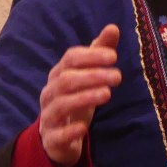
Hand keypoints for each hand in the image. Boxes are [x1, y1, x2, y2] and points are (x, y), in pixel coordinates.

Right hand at [39, 24, 120, 166]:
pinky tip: (84, 128)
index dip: (91, 56)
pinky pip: (57, 134)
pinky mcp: (51, 138)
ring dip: (84, 97)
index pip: (70, 58)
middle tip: (118, 76)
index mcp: (59, 74)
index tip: (114, 57)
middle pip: (67, 80)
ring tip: (108, 94)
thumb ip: (99, 52)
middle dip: (93, 75)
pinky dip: (70, 130)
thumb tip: (113, 28)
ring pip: (61, 104)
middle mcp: (50, 92)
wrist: (57, 138)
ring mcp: (48, 115)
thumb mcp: (88, 76)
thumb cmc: (75, 100)